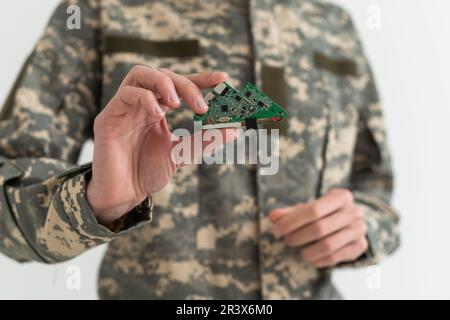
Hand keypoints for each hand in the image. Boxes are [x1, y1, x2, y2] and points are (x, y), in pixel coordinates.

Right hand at [86, 66, 235, 223]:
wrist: (124, 194)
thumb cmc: (148, 172)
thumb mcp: (182, 154)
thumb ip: (204, 140)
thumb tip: (234, 130)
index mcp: (158, 109)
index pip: (179, 85)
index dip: (201, 79)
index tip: (223, 79)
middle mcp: (141, 104)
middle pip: (162, 74)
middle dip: (185, 85)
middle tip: (201, 106)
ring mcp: (124, 107)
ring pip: (139, 74)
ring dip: (163, 83)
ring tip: (179, 103)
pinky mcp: (108, 117)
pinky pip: (126, 94)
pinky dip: (145, 99)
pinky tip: (158, 115)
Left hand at [268, 189, 367, 267]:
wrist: (347, 223)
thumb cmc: (321, 214)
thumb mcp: (305, 210)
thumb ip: (288, 213)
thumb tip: (273, 216)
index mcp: (340, 196)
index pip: (312, 210)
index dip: (291, 222)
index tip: (276, 231)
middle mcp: (353, 211)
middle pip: (319, 228)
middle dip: (297, 237)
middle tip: (287, 240)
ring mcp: (359, 229)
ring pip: (328, 245)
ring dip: (307, 251)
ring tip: (299, 251)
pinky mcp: (361, 246)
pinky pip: (335, 257)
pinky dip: (318, 260)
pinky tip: (310, 257)